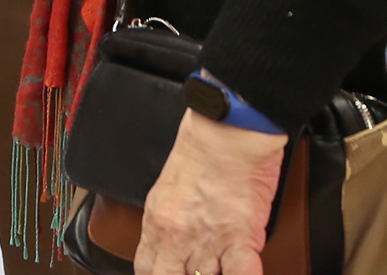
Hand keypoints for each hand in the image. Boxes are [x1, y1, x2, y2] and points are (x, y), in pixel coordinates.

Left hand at [134, 110, 285, 274]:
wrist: (229, 126)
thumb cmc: (203, 143)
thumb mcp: (168, 184)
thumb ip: (170, 217)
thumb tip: (177, 238)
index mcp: (157, 220)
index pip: (146, 269)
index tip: (168, 273)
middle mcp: (177, 237)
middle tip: (194, 269)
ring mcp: (208, 241)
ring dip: (212, 274)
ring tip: (218, 264)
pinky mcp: (240, 238)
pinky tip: (239, 270)